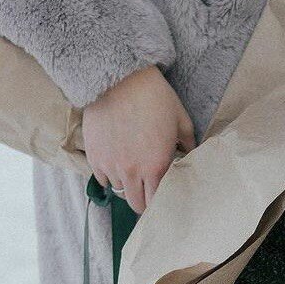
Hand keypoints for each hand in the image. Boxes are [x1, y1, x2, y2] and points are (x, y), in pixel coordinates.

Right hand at [82, 66, 195, 213]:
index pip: (157, 201)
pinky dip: (109, 176)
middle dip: (143, 201)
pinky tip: (116, 164)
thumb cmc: (155, 97)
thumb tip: (190, 155)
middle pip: (136, 204)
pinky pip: (101, 179)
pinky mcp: (94, 156)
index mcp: (156, 166)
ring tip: (132, 172)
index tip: (162, 196)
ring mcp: (110, 165)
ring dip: (126, 185)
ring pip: (119, 191)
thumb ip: (188, 144)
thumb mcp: (181, 120)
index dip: (160, 202)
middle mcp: (132, 171)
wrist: (120, 78)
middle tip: (146, 191)